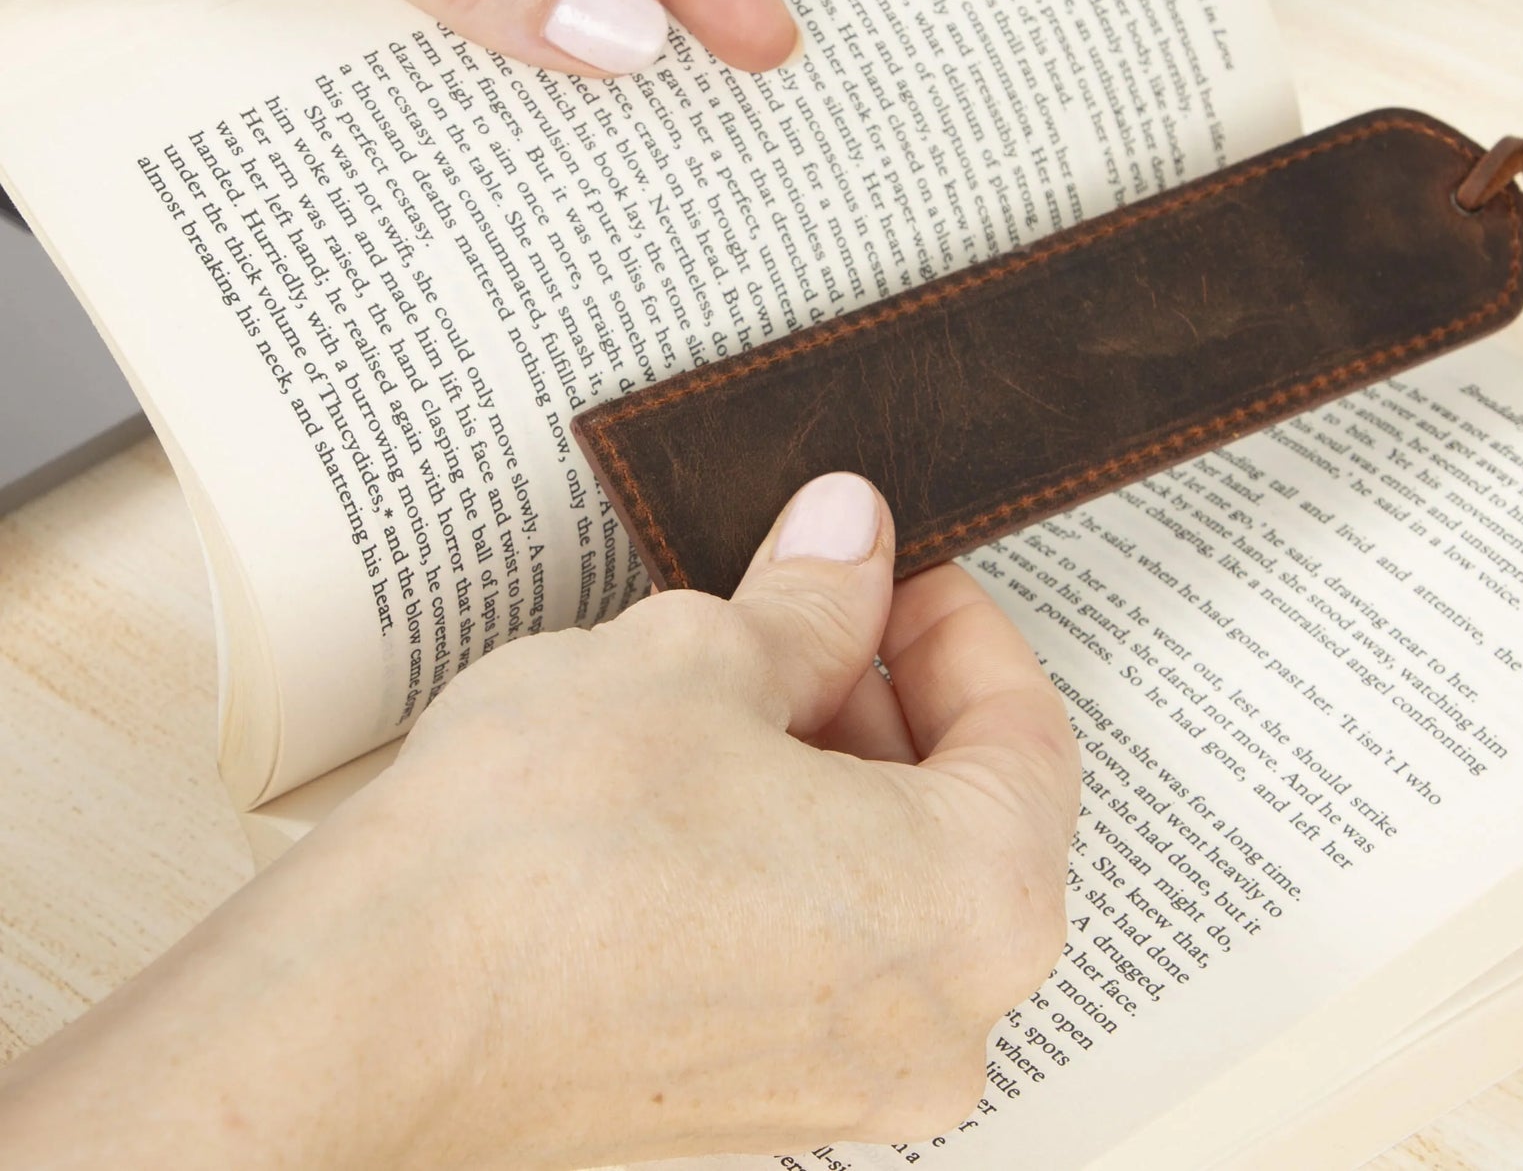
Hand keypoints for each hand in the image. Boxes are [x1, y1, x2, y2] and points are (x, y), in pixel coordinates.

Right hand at [0, 474, 1080, 1168]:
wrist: (359, 1025)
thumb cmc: (532, 861)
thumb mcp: (696, 663)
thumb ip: (811, 601)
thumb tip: (850, 542)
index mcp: (976, 904)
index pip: (1028, 733)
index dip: (959, 627)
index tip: (897, 575)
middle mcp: (938, 1023)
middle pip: (967, 819)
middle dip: (888, 700)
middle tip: (807, 618)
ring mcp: (843, 1087)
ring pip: (888, 895)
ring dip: (832, 785)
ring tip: (724, 703)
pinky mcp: (749, 1113)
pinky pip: (814, 963)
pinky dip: (784, 873)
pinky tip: (687, 807)